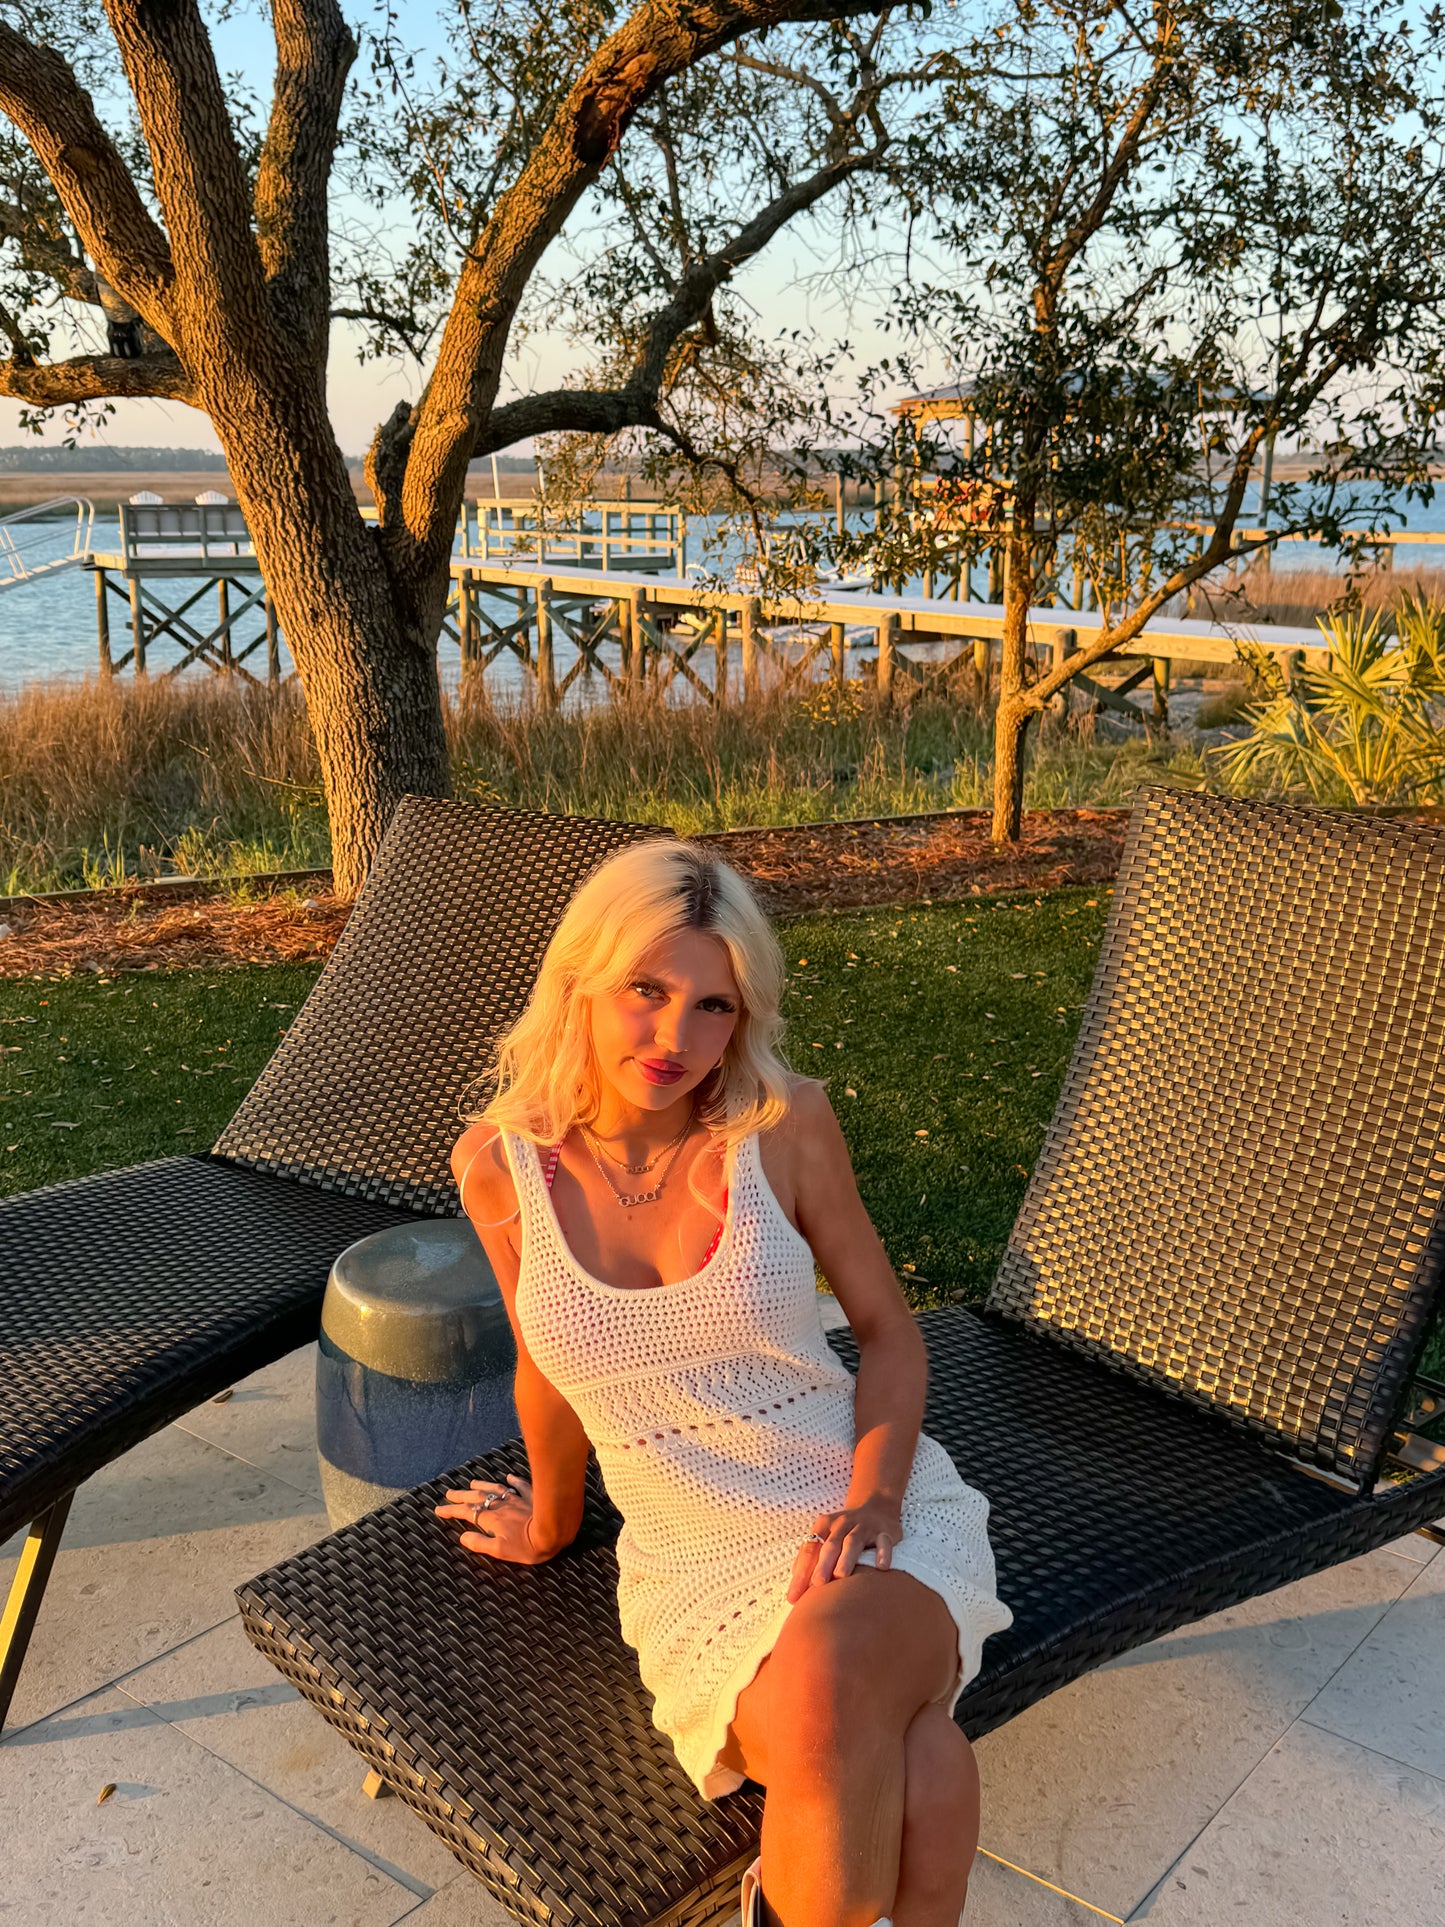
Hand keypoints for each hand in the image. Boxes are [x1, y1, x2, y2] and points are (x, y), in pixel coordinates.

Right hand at [433, 1474, 544, 1563]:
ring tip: (471, 1483)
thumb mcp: (500, 1551)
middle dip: (461, 1495)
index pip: (466, 1513)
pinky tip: (509, 1477)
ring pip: (495, 1488)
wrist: (554, 1531)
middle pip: (477, 1498)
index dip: (451, 1511)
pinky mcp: (532, 1496)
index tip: (438, 1509)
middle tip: (448, 1493)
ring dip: (482, 1485)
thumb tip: (462, 1537)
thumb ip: (479, 1543)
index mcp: (492, 1519)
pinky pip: (520, 1485)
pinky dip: (513, 1480)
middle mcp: (501, 1505)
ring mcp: (516, 1499)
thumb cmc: (527, 1546)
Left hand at [787, 1496, 902, 1601]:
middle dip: (823, 1563)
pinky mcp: (884, 1531)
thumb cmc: (844, 1532)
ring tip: (841, 1576)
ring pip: (853, 1542)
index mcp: (824, 1525)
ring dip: (847, 1558)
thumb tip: (794, 1588)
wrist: (876, 1507)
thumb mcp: (826, 1538)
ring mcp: (864, 1527)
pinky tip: (881, 1567)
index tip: (793, 1596)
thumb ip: (810, 1560)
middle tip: (818, 1583)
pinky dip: (883, 1553)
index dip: (801, 1572)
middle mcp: (842, 1524)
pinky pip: (884, 1542)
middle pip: (831, 1544)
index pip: (810, 1549)